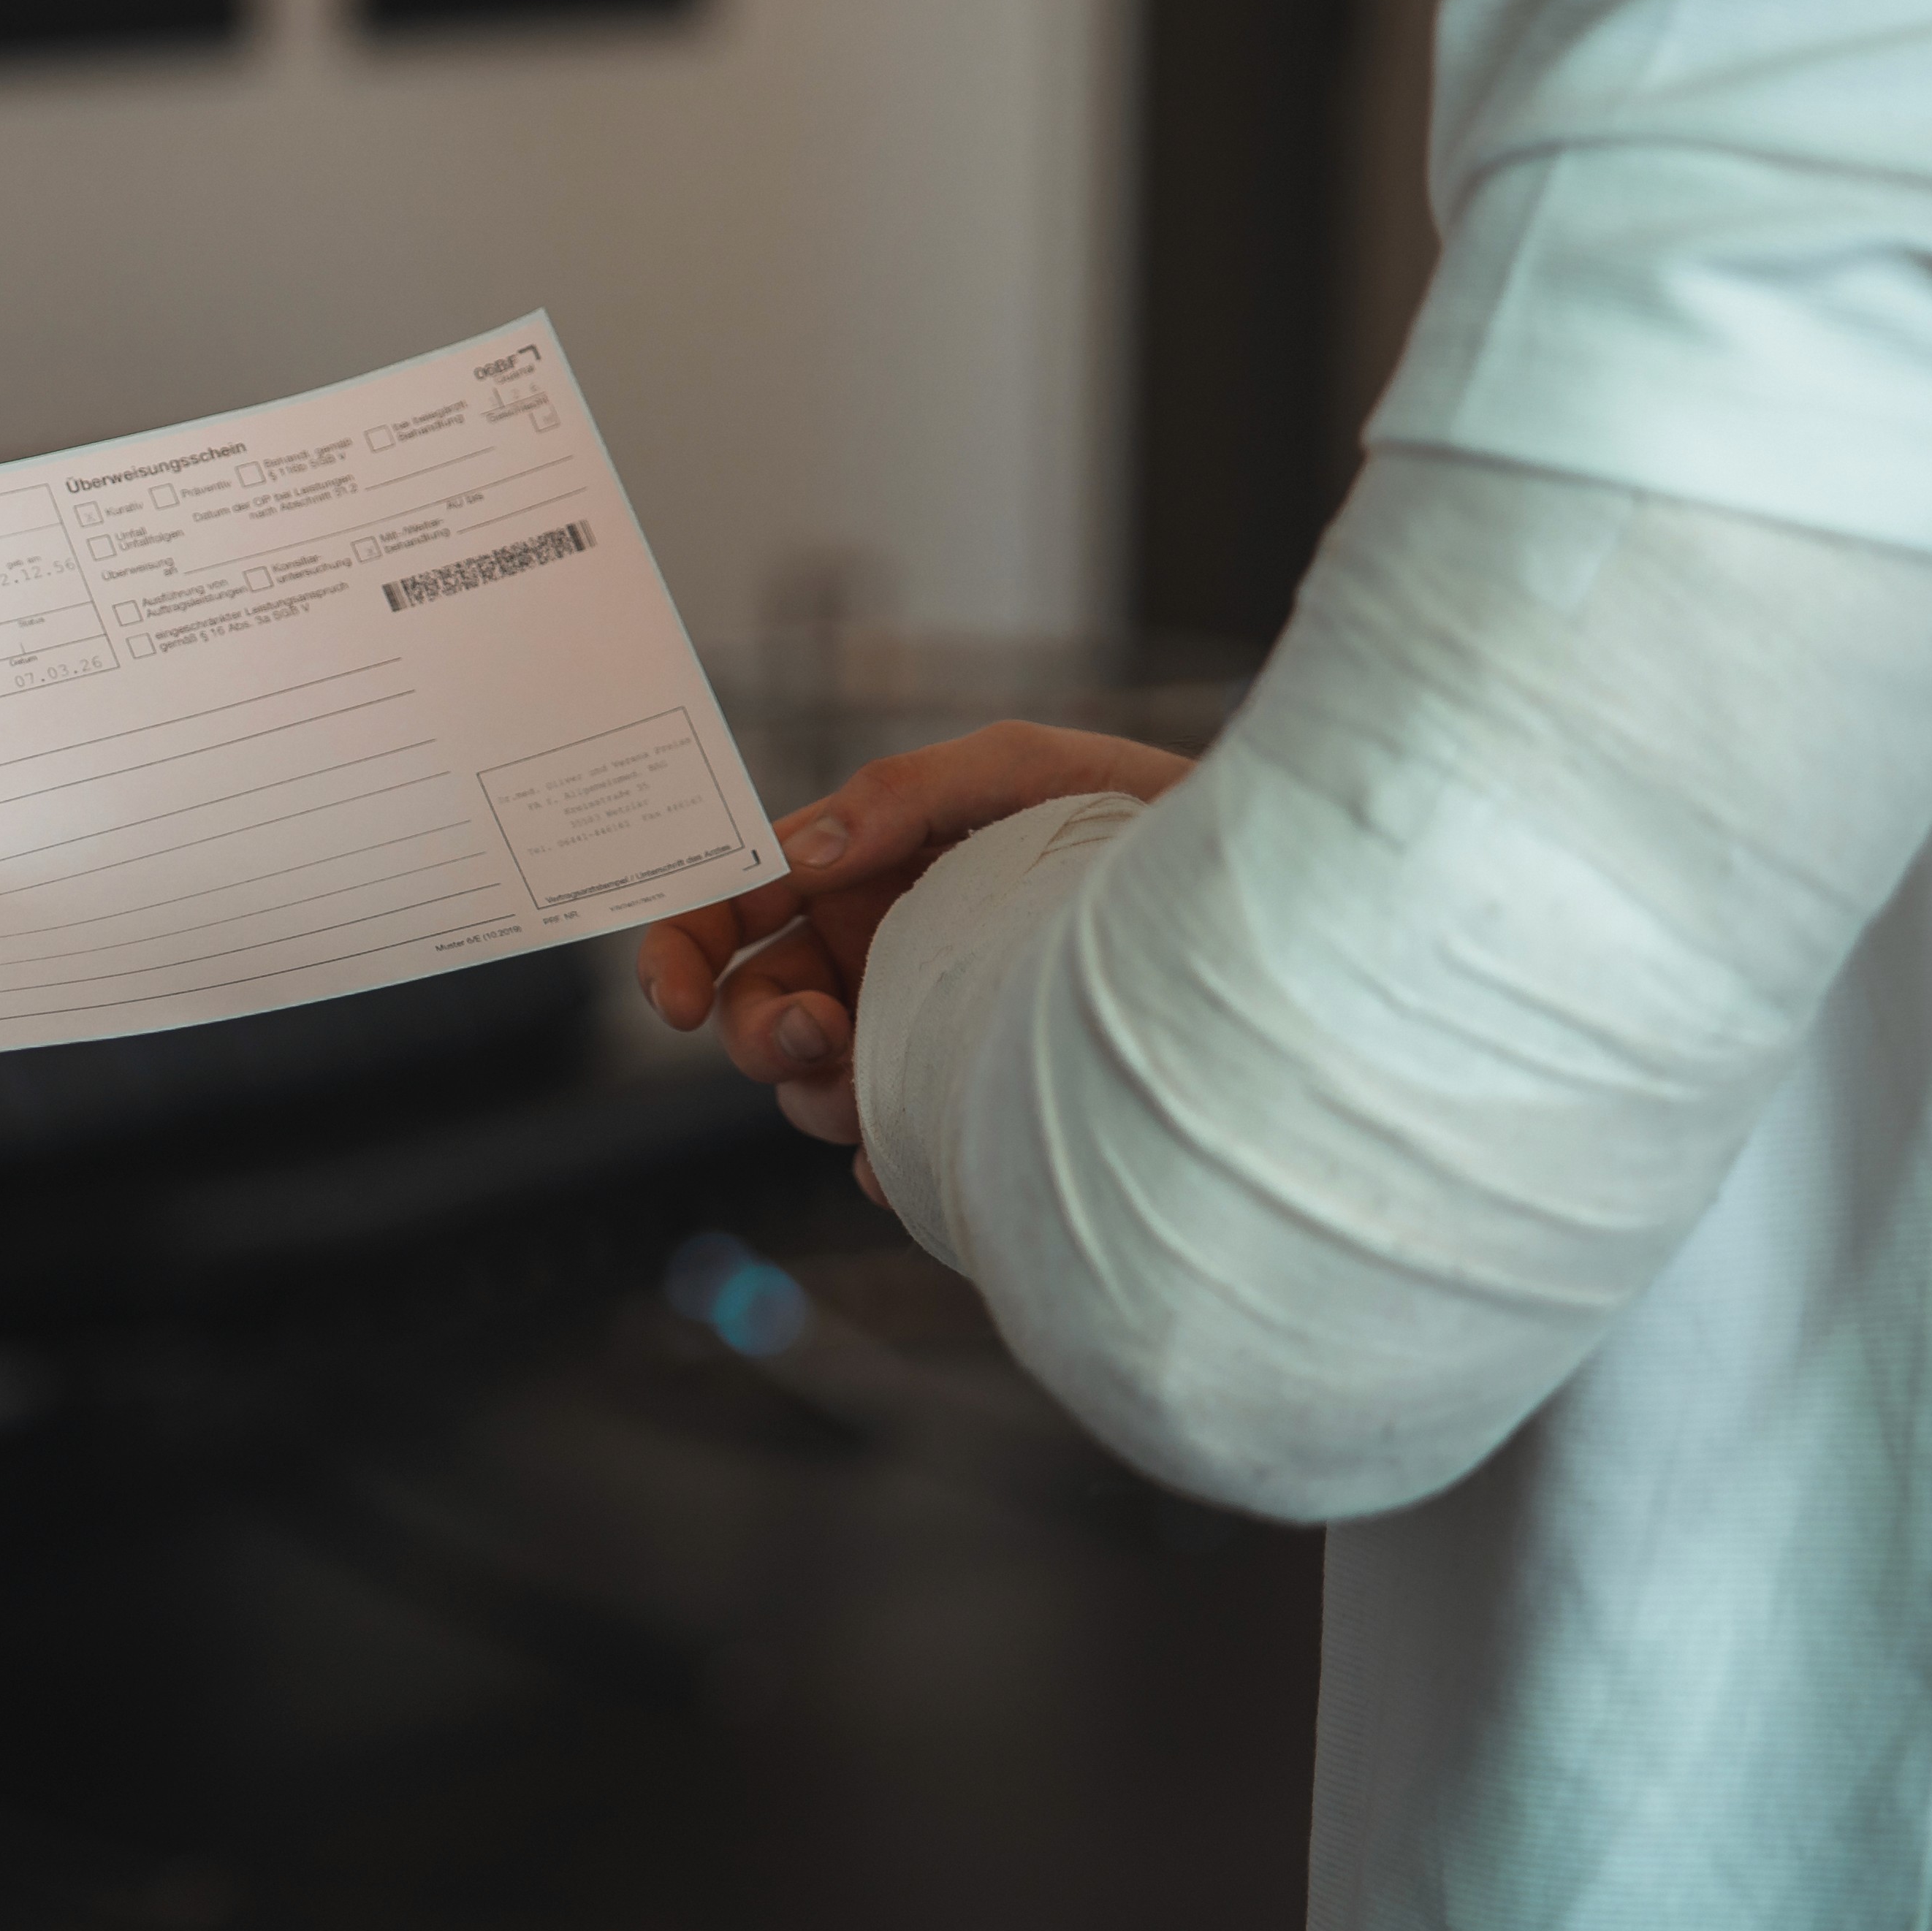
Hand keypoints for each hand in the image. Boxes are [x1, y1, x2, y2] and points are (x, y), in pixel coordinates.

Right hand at [631, 721, 1191, 1197]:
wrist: (1259, 911)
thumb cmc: (1139, 819)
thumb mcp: (1025, 770)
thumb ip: (905, 794)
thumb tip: (800, 851)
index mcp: (859, 875)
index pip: (735, 909)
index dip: (681, 951)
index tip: (673, 998)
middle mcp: (872, 959)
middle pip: (756, 1012)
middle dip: (760, 1035)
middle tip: (820, 1036)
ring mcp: (913, 1036)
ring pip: (809, 1091)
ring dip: (820, 1099)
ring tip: (886, 1085)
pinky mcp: (961, 1105)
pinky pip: (890, 1156)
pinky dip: (889, 1159)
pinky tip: (933, 1143)